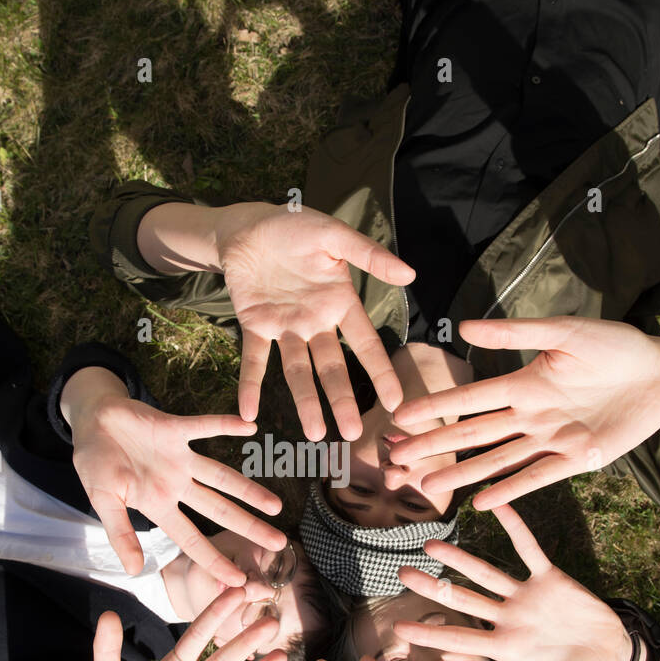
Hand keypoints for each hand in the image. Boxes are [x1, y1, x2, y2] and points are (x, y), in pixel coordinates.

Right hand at [62, 366, 285, 582]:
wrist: (93, 421)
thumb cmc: (94, 463)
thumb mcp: (102, 500)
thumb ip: (120, 532)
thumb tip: (134, 570)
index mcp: (158, 505)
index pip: (191, 539)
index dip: (214, 560)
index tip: (239, 581)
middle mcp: (175, 484)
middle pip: (219, 510)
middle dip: (248, 527)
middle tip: (279, 544)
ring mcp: (179, 457)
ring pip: (221, 476)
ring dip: (249, 489)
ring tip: (277, 505)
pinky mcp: (176, 428)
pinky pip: (204, 426)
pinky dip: (225, 425)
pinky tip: (251, 427)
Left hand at [214, 203, 414, 440]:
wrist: (249, 226)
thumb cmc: (295, 227)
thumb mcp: (334, 235)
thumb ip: (369, 255)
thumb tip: (410, 275)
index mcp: (340, 303)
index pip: (365, 343)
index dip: (380, 372)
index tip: (396, 402)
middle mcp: (316, 322)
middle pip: (332, 367)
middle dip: (342, 400)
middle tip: (352, 434)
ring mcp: (286, 328)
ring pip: (298, 371)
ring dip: (305, 402)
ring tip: (315, 435)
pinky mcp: (255, 327)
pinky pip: (254, 360)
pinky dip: (250, 385)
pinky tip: (249, 412)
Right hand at [389, 317, 659, 507]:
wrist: (659, 375)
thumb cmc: (614, 347)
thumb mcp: (565, 332)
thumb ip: (516, 332)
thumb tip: (464, 327)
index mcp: (524, 383)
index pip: (470, 398)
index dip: (435, 407)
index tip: (400, 416)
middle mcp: (530, 415)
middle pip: (474, 434)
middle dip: (435, 445)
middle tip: (397, 459)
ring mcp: (551, 439)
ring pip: (497, 460)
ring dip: (463, 473)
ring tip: (428, 485)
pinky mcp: (576, 458)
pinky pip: (537, 477)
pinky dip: (510, 490)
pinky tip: (481, 502)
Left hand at [393, 505, 638, 660]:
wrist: (611, 656)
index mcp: (503, 646)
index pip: (459, 638)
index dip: (429, 634)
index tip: (398, 628)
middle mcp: (507, 617)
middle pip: (463, 599)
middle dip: (433, 587)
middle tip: (400, 572)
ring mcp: (525, 596)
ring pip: (487, 573)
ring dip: (460, 559)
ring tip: (431, 545)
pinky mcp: (549, 578)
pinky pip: (529, 549)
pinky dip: (514, 528)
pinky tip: (496, 506)